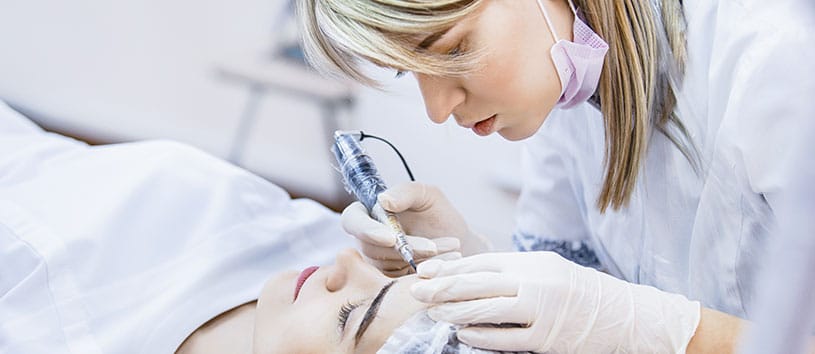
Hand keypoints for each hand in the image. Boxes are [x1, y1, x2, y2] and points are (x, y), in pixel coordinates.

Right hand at [341, 182, 488, 276]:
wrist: (456, 242)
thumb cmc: (438, 214)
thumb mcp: (427, 195)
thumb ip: (406, 192)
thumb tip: (384, 200)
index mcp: (368, 212)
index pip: (352, 220)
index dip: (366, 230)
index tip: (391, 238)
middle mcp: (366, 239)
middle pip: (370, 247)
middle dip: (404, 248)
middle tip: (433, 247)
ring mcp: (376, 262)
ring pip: (388, 264)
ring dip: (420, 258)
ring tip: (450, 248)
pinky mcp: (389, 280)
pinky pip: (399, 280)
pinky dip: (424, 271)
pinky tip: (446, 263)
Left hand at [410, 252, 700, 352]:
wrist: (619, 314)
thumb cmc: (575, 291)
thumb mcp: (544, 270)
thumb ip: (511, 272)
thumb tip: (469, 275)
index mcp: (530, 263)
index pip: (480, 262)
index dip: (449, 267)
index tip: (424, 270)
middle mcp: (533, 282)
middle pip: (478, 283)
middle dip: (443, 287)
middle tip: (416, 291)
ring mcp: (540, 310)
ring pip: (487, 309)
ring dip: (456, 311)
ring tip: (434, 313)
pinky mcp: (546, 337)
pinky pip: (507, 337)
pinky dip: (482, 335)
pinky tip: (462, 333)